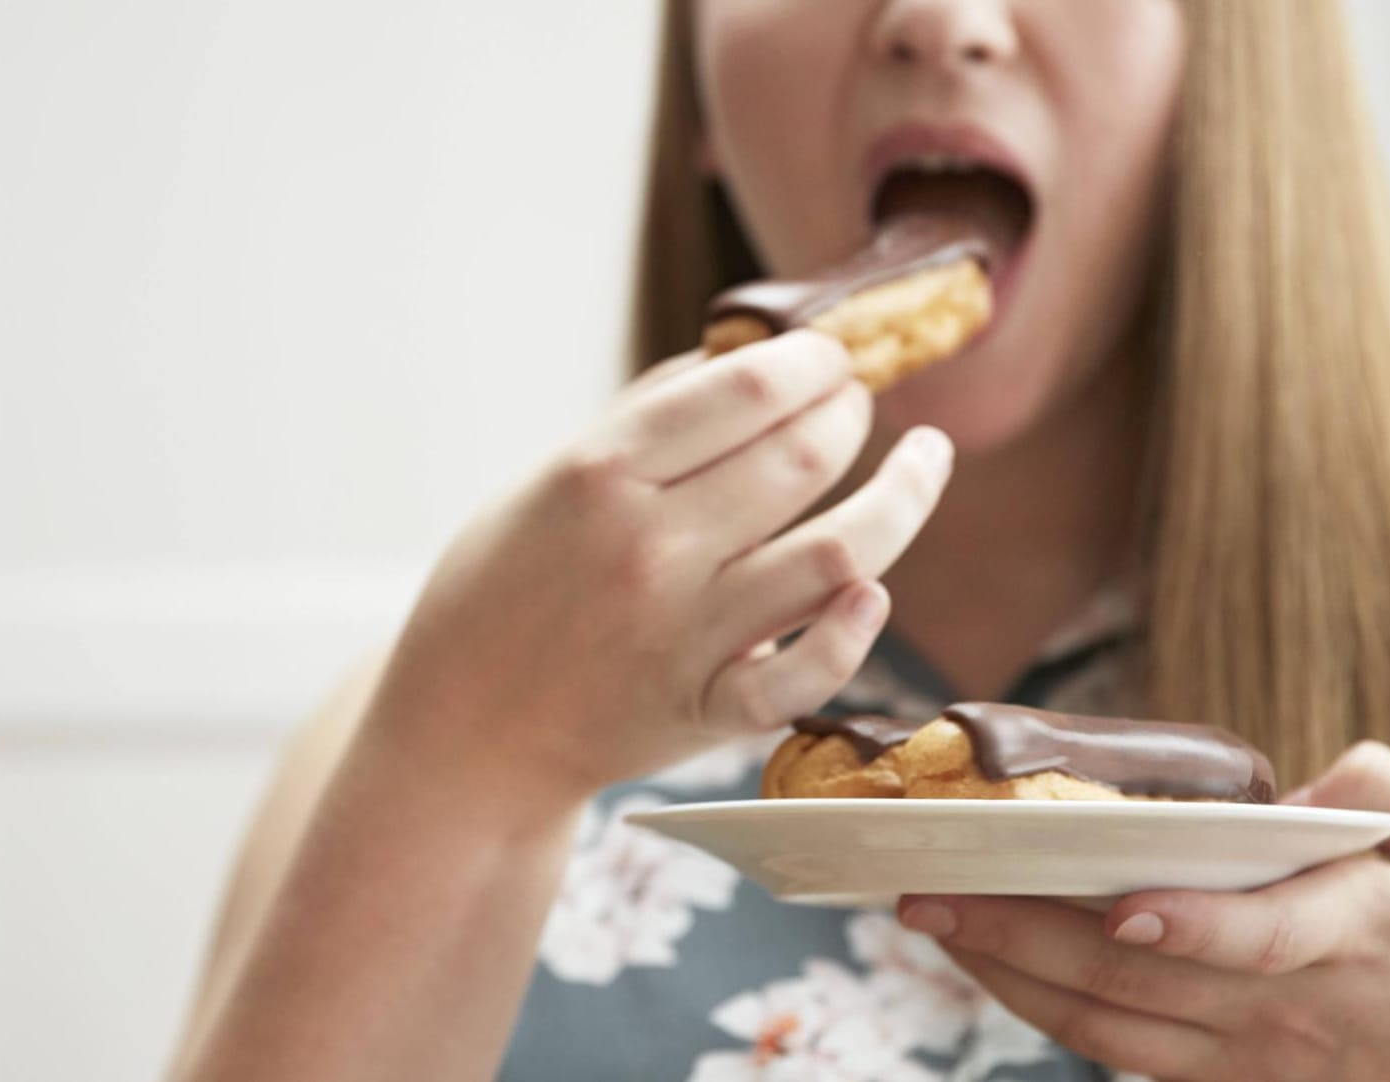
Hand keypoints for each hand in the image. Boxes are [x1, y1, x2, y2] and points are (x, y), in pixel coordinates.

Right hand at [363, 332, 952, 805]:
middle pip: (805, 456)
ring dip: (905, 495)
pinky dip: (853, 631)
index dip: (811, 359)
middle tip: (860, 401)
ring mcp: (684, 635)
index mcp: (599, 475)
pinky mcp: (706, 710)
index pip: (746, 389)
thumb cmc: (499, 590)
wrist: (464, 727)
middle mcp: (651, 548)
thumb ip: (643, 417)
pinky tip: (873, 589)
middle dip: (853, 412)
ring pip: (841, 554)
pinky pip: (808, 674)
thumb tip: (746, 356)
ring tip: (925, 458)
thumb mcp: (543, 479)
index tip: (830, 354)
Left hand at [898, 741, 1389, 1080]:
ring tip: (933, 920)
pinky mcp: (1221, 1079)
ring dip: (1007, 972)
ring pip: (1110, 1023)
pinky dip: (1039, 1005)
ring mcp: (1248, 1055)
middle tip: (932, 892)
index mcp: (1348, 930)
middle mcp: (1285, 1004)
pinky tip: (984, 960)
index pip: (1268, 938)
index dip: (1196, 927)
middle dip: (1023, 935)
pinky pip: (1114, 1049)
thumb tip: (1311, 787)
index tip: (1123, 909)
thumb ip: (1384, 793)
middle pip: (1141, 977)